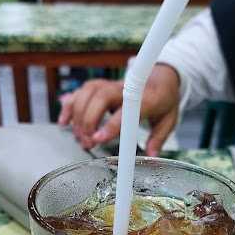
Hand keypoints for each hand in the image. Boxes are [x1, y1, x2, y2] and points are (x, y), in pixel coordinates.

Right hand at [58, 64, 180, 155]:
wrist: (161, 78)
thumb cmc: (164, 100)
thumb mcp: (169, 120)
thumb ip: (159, 138)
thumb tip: (152, 156)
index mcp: (146, 97)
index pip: (126, 108)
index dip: (111, 123)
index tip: (99, 139)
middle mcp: (125, 88)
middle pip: (100, 96)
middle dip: (89, 120)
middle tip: (87, 142)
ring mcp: (110, 85)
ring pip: (88, 92)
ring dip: (79, 116)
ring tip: (81, 138)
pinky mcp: (100, 87)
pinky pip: (80, 92)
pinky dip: (69, 106)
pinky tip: (64, 122)